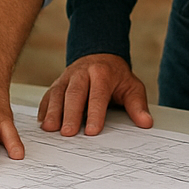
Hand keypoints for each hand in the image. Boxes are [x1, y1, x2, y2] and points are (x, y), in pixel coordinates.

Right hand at [38, 53, 152, 136]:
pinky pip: (48, 95)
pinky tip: (42, 121)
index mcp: (101, 73)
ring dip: (53, 112)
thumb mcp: (132, 87)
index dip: (94, 113)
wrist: (100, 56)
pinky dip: (44, 108)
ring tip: (50, 128)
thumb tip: (146, 123)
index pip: (97, 95)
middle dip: (70, 114)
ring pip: (58, 93)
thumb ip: (137, 105)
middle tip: (67, 133)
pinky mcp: (57, 83)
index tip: (92, 131)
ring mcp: (67, 77)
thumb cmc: (116, 77)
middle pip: (74, 94)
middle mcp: (81, 73)